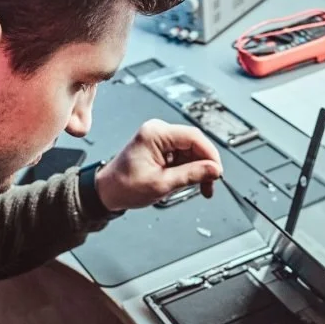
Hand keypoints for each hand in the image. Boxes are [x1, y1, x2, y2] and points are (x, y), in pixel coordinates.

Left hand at [95, 119, 222, 211]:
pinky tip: (188, 181)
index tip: (217, 171)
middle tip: (210, 184)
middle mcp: (158, 131)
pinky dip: (189, 169)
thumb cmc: (124, 186)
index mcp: (155, 134)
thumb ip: (191, 175)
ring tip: (199, 187)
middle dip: (205, 165)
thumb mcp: (162, 183)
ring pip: (191, 151)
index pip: (193, 137)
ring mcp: (159, 138)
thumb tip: (213, 170)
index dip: (210, 154)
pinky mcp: (161, 147)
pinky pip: (183, 155)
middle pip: (195, 143)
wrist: (107, 191)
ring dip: (198, 169)